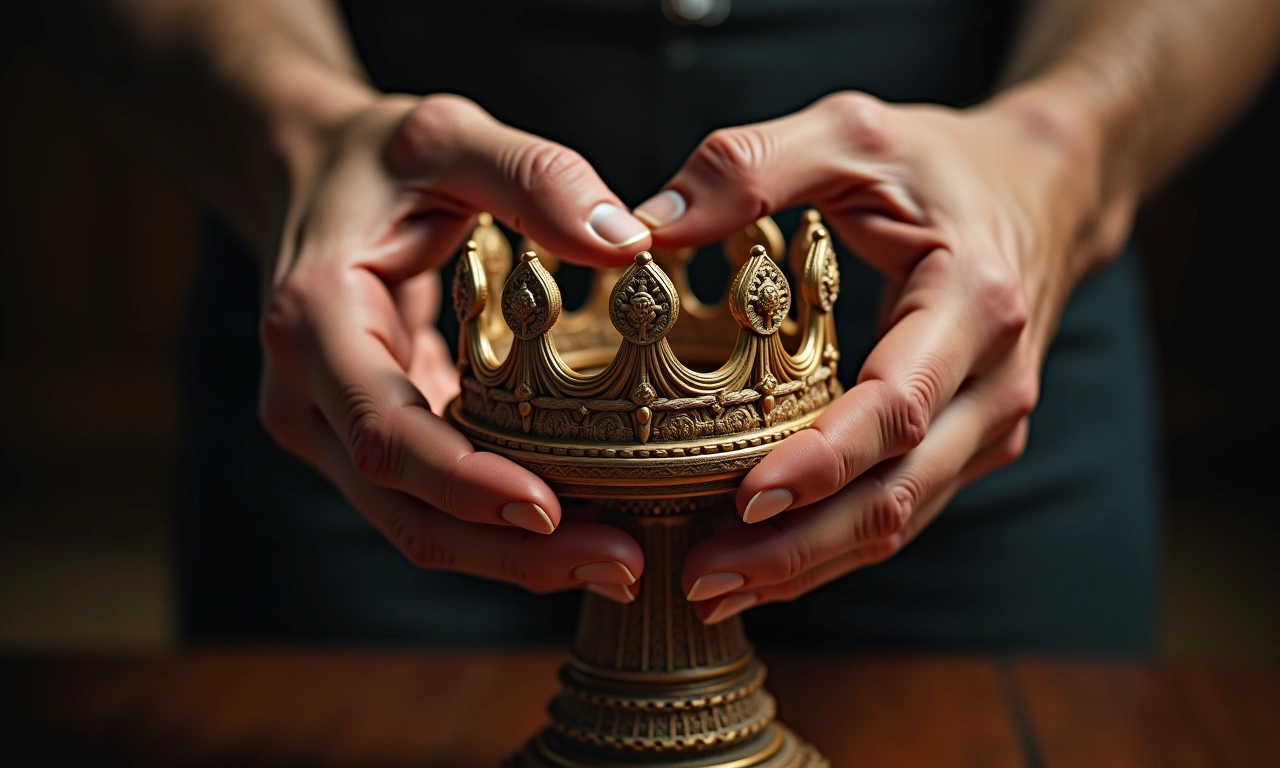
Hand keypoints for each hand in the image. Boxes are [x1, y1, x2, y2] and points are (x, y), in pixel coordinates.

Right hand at [258, 93, 653, 601]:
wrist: (305, 177)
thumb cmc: (372, 160)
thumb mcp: (446, 137)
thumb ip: (534, 178)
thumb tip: (628, 245)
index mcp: (313, 324)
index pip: (384, 433)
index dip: (464, 482)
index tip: (550, 511)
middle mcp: (308, 397)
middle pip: (404, 508)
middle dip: (510, 551)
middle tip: (620, 561)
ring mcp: (331, 430)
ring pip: (417, 524)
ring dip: (512, 556)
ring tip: (616, 559)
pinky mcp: (366, 441)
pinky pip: (430, 502)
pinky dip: (499, 524)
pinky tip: (579, 526)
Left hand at [633, 91, 1127, 622]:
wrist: (1048, 192)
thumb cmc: (945, 162)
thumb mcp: (854, 133)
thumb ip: (753, 167)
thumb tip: (646, 227)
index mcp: (973, 304)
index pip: (896, 408)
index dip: (821, 462)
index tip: (743, 500)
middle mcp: (997, 384)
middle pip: (897, 496)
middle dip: (798, 549)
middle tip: (701, 580)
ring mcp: (992, 427)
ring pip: (901, 522)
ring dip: (808, 565)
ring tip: (713, 589)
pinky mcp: (972, 446)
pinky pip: (903, 511)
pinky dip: (832, 545)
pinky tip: (764, 562)